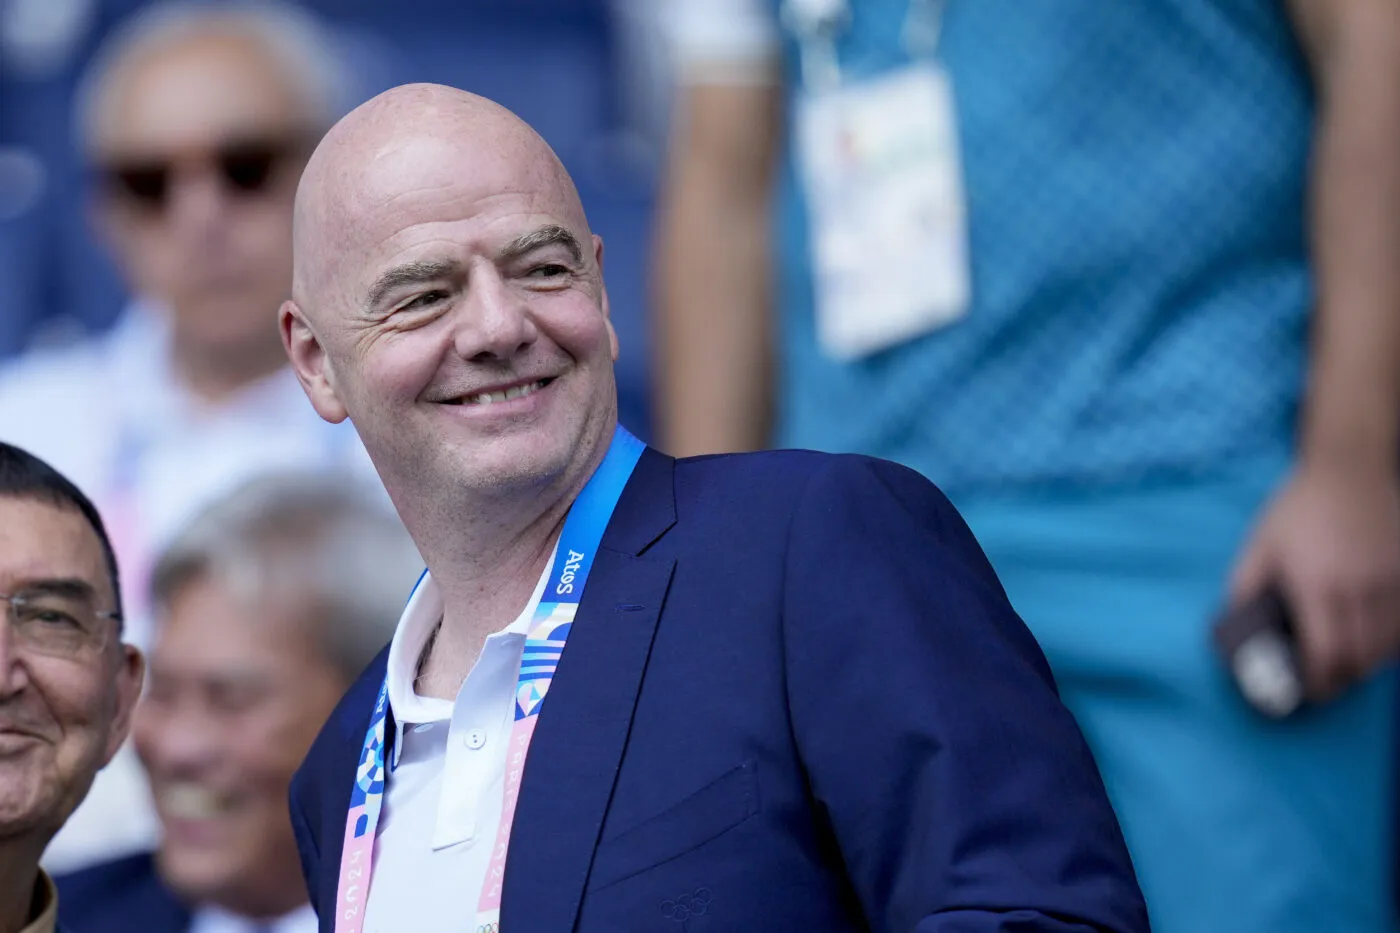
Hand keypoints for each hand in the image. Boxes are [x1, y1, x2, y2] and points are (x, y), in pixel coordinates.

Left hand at [1230, 461, 1399, 699]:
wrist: (1349, 470)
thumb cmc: (1298, 509)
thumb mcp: (1260, 545)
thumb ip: (1244, 587)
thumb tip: (1235, 625)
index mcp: (1318, 586)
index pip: (1326, 654)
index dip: (1319, 683)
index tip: (1309, 691)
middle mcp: (1360, 589)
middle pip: (1361, 660)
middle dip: (1342, 680)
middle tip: (1324, 683)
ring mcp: (1392, 583)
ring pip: (1389, 647)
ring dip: (1367, 663)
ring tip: (1345, 663)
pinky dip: (1390, 642)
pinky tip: (1372, 640)